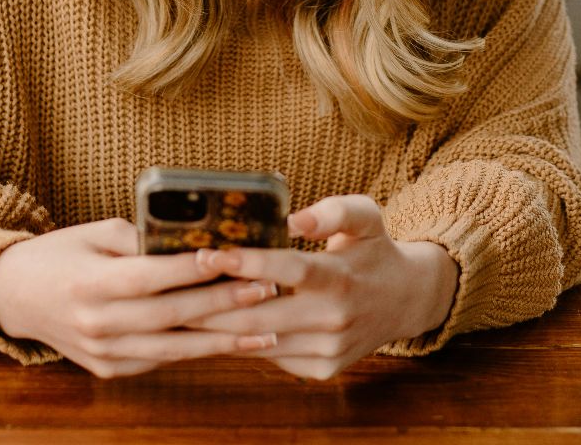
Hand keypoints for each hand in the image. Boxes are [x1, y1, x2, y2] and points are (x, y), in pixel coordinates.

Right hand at [0, 218, 279, 377]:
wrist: (14, 297)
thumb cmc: (61, 255)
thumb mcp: (94, 233)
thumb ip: (140, 238)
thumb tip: (195, 237)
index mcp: (89, 283)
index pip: (149, 276)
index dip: (191, 269)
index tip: (230, 257)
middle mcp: (96, 323)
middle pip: (169, 315)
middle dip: (222, 303)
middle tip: (266, 289)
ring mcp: (102, 353)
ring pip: (172, 349)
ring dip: (223, 340)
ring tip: (266, 329)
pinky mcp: (109, 370)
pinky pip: (160, 361)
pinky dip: (197, 351)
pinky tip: (232, 343)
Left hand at [188, 195, 457, 379]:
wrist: (405, 300)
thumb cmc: (374, 250)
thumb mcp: (365, 216)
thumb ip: (332, 211)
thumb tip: (293, 218)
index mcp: (341, 278)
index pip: (289, 270)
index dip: (247, 263)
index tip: (208, 253)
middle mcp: (334, 319)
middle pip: (261, 315)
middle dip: (212, 302)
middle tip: (175, 286)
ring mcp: (327, 350)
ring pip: (259, 341)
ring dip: (217, 327)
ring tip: (181, 306)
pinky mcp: (321, 369)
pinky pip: (271, 356)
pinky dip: (241, 342)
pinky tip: (215, 326)